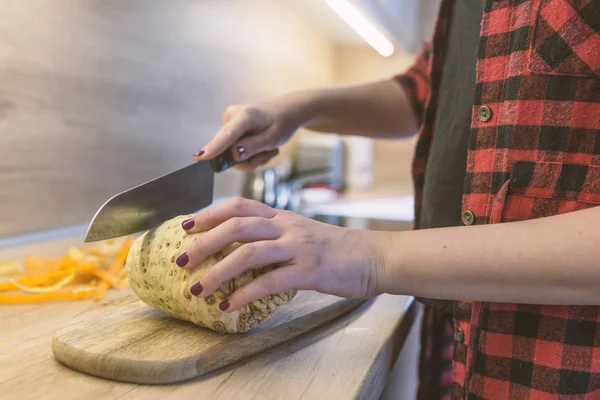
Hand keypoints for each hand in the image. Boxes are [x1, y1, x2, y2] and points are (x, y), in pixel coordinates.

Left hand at [175, 198, 387, 311]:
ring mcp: (298, 247)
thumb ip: (272, 235)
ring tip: (198, 289)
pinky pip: (270, 280)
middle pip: (236, 226)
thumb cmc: (334, 249)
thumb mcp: (300, 233)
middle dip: (204, 243)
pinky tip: (230, 305)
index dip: (209, 214)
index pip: (239, 206)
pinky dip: (245, 294)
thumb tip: (238, 250)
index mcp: (281, 215)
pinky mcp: (309, 270)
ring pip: (249, 253)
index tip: (185, 226)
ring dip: (218, 271)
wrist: (372, 256)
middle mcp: (286, 226)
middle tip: (182, 260)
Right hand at [194, 95, 307, 171]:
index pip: (227, 135)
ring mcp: (229, 123)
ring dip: (252, 158)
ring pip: (233, 155)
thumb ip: (253, 147)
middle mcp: (232, 116)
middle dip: (250, 159)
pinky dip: (250, 155)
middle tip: (269, 152)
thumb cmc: (282, 123)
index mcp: (246, 116)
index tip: (200, 158)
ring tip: (267, 149)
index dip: (214, 148)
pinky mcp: (229, 130)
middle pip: (229, 151)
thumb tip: (233, 154)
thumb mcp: (273, 139)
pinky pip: (234, 152)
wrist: (286, 112)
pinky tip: (261, 147)